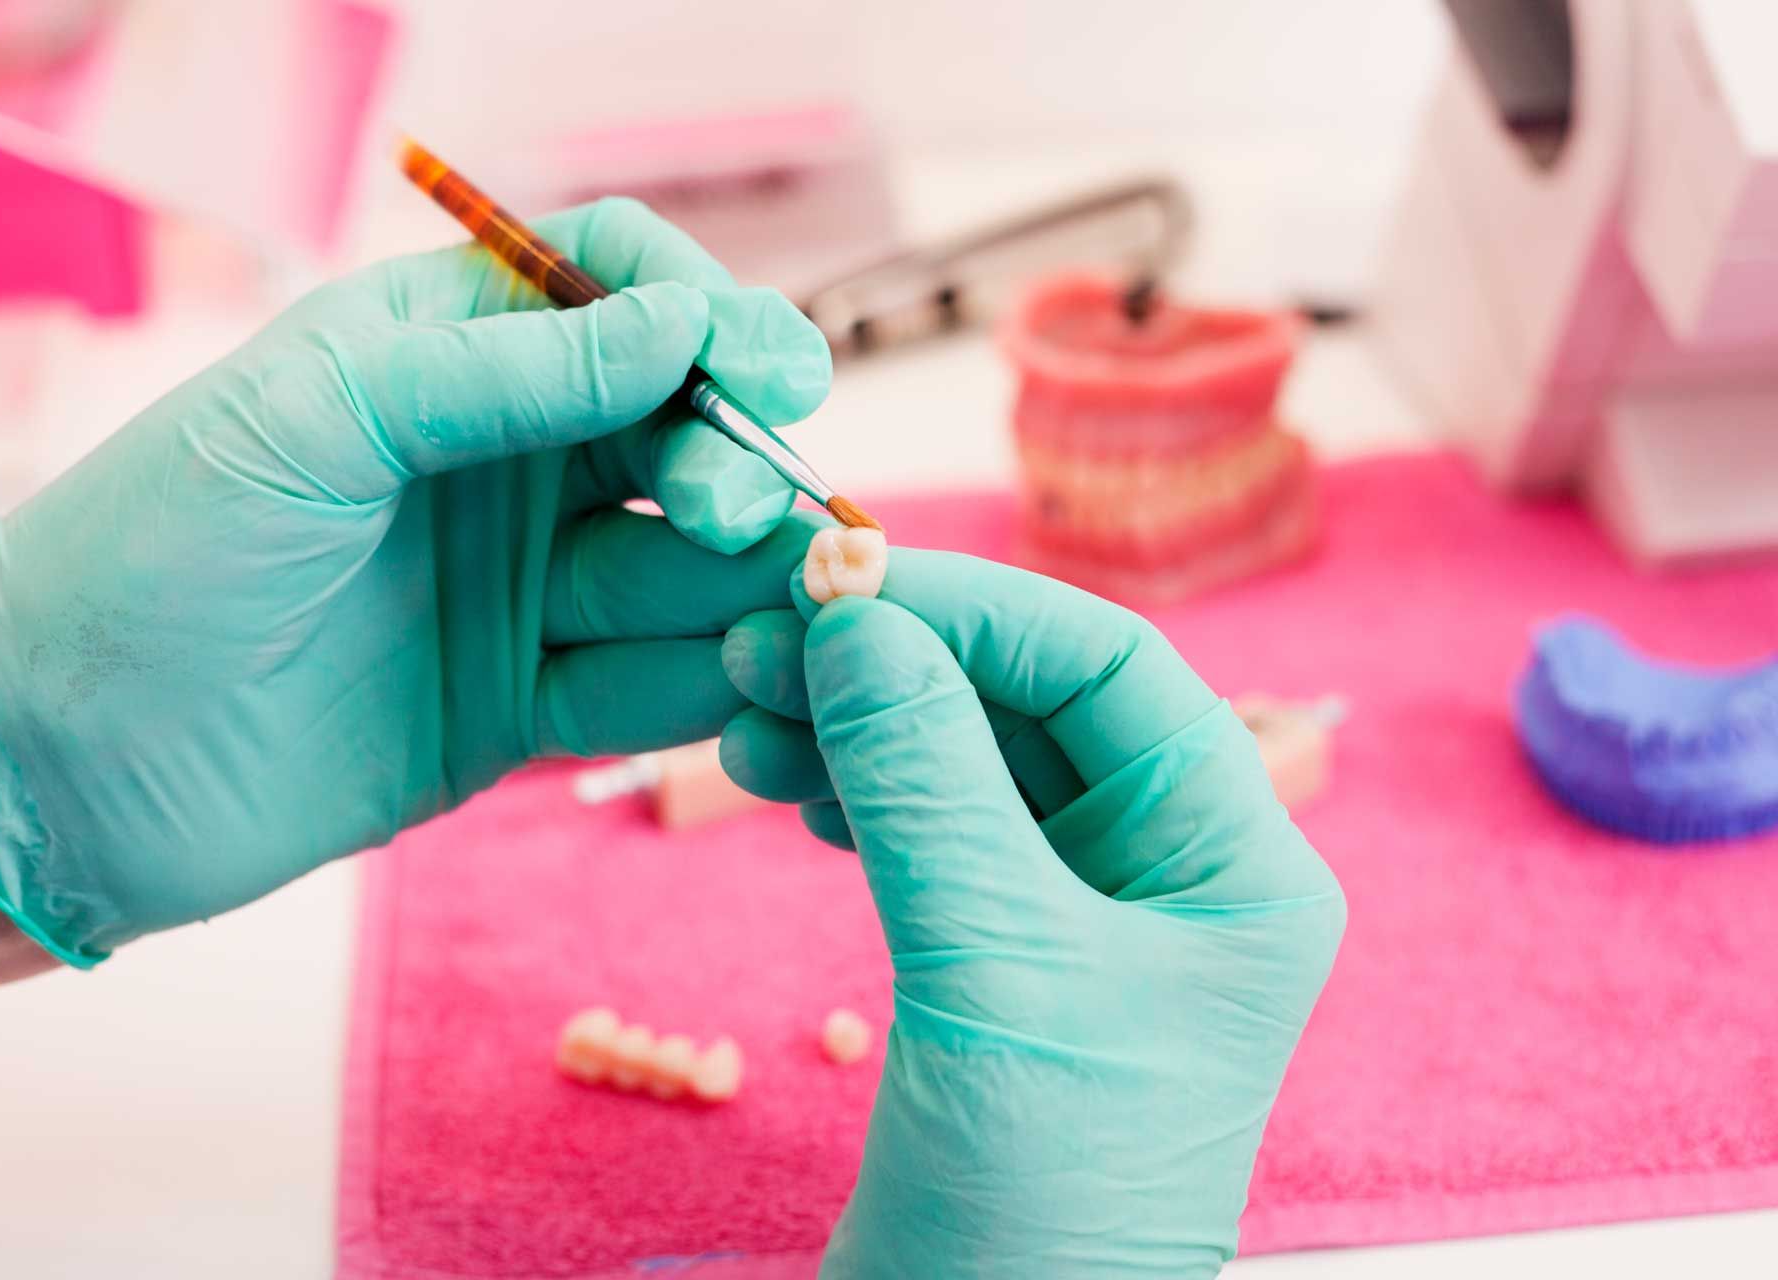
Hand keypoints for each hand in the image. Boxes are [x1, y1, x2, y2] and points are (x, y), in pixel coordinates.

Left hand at [0, 199, 830, 966]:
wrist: (57, 765)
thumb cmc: (149, 552)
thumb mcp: (322, 421)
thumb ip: (508, 372)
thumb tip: (680, 323)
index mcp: (444, 352)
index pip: (619, 292)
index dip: (708, 318)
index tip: (765, 368)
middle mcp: (499, 461)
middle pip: (677, 434)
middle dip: (727, 463)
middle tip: (726, 510)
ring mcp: (516, 588)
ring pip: (681, 567)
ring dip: (738, 583)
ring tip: (780, 609)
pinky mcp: (522, 707)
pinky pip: (644, 684)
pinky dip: (700, 684)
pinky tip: (733, 684)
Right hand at [719, 553, 1345, 1276]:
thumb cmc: (1043, 1198)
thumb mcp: (992, 967)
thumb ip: (926, 780)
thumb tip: (856, 624)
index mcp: (1233, 866)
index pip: (1112, 670)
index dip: (977, 610)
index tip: (844, 583)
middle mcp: (1171, 878)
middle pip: (1030, 708)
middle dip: (896, 667)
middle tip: (759, 642)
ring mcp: (1084, 922)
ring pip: (964, 767)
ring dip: (855, 727)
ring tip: (740, 716)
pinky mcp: (1001, 964)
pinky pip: (926, 834)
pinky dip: (851, 793)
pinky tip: (784, 781)